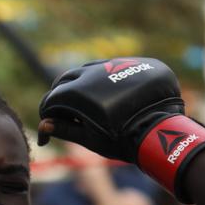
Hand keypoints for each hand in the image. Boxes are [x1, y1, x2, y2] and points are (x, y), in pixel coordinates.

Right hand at [37, 57, 204, 202]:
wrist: (160, 132)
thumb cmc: (121, 141)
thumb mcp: (89, 138)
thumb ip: (65, 128)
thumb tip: (44, 125)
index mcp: (78, 91)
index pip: (53, 97)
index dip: (47, 113)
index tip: (48, 129)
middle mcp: (94, 72)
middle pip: (67, 78)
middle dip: (61, 94)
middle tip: (63, 112)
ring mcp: (115, 64)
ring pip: (90, 70)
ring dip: (83, 85)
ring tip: (89, 104)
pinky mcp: (135, 64)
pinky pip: (115, 69)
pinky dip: (108, 81)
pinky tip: (114, 97)